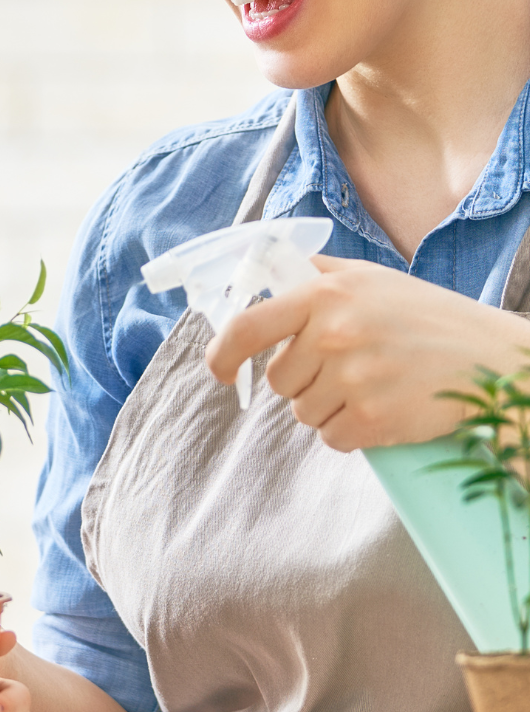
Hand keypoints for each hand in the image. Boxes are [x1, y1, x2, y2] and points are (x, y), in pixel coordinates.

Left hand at [205, 255, 529, 450]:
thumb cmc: (425, 315)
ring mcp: (352, 377)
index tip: (220, 370)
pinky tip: (381, 409)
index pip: (247, 327)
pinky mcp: (372, 418)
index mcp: (324, 294)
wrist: (491, 357)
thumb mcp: (369, 278)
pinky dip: (349, 432)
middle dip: (303, 379)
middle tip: (348, 366)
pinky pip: (330, 438)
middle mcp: (332, 333)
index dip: (222, 354)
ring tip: (371, 384)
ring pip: (303, 412)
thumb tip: (263, 274)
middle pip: (278, 380)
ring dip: (327, 406)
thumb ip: (314, 275)